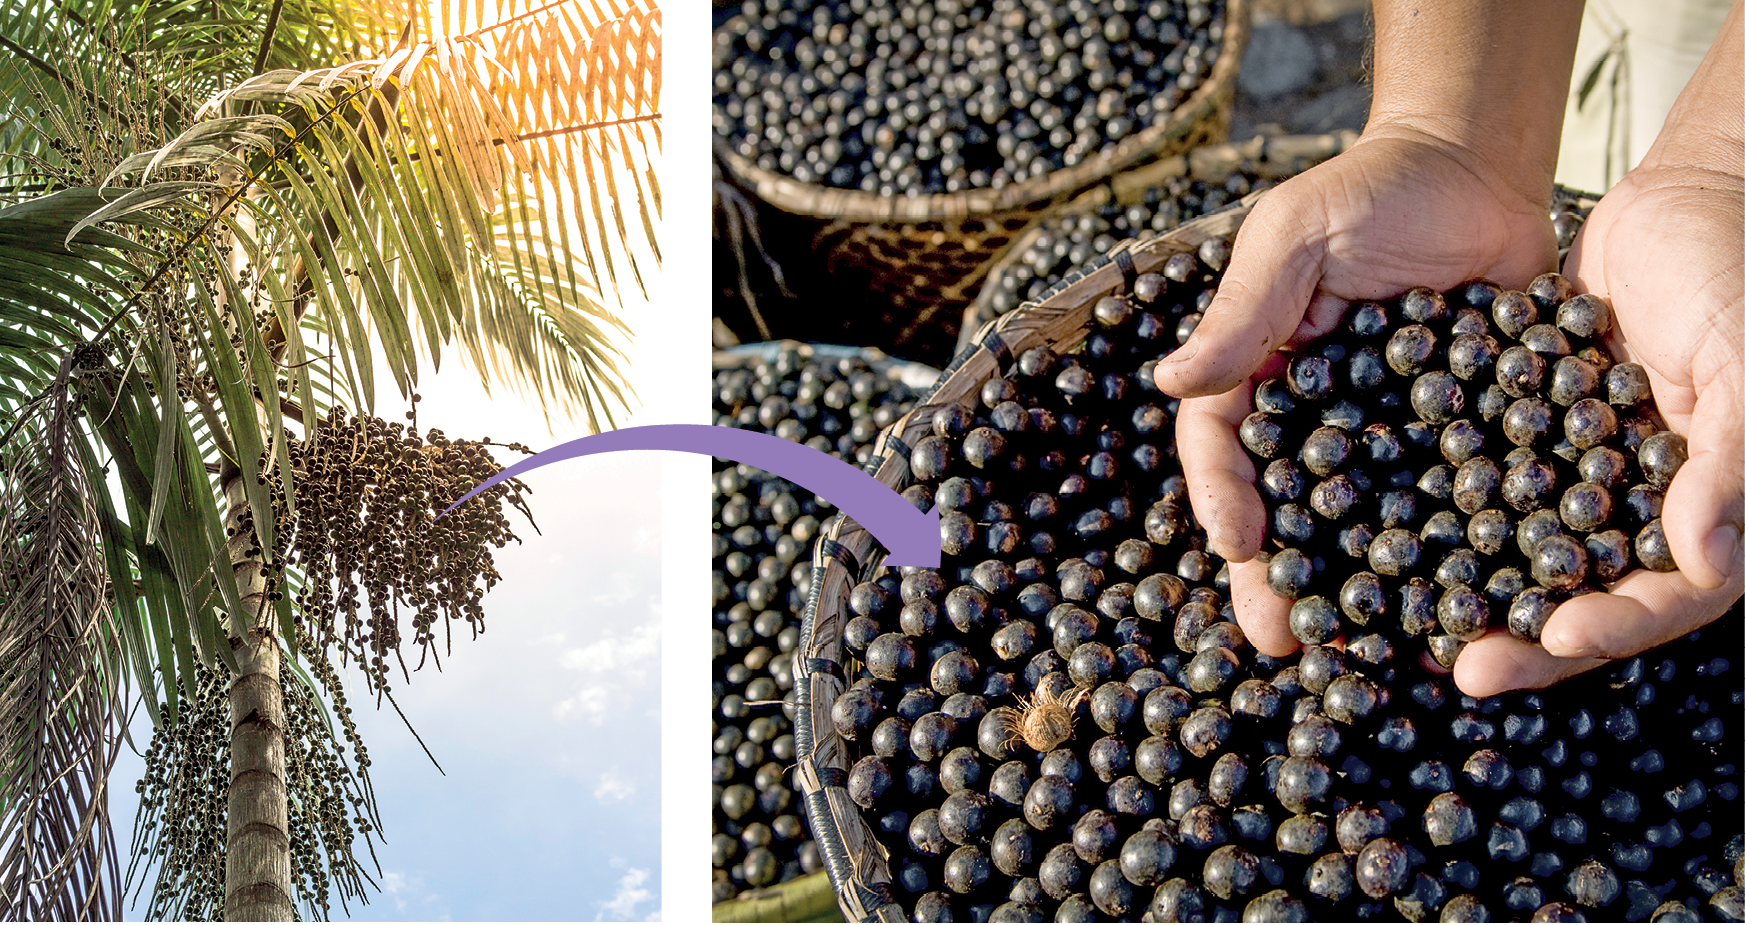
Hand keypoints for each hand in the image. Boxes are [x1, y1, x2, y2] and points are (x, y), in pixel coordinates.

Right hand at [1153, 124, 1560, 656]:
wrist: (1483, 167)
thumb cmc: (1373, 189)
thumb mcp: (1293, 237)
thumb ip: (1245, 310)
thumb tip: (1169, 382)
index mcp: (1259, 371)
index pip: (1223, 443)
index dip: (1223, 496)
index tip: (1235, 544)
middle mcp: (1314, 416)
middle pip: (1284, 505)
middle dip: (1276, 574)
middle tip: (1278, 638)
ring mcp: (1386, 434)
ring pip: (1359, 522)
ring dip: (1351, 586)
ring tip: (1354, 647)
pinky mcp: (1458, 441)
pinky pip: (1446, 505)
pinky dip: (1442, 556)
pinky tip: (1450, 606)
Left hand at [1455, 157, 1744, 695]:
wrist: (1685, 196)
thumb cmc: (1737, 273)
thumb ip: (1731, 462)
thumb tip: (1706, 561)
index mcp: (1704, 508)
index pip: (1668, 598)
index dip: (1615, 627)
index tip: (1555, 641)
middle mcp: (1638, 506)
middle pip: (1583, 595)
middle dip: (1524, 639)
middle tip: (1459, 669)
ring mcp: (1578, 472)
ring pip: (1522, 552)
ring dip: (1471, 589)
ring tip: (1408, 623)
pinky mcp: (1525, 431)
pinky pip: (1481, 483)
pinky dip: (1439, 511)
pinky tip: (1381, 532)